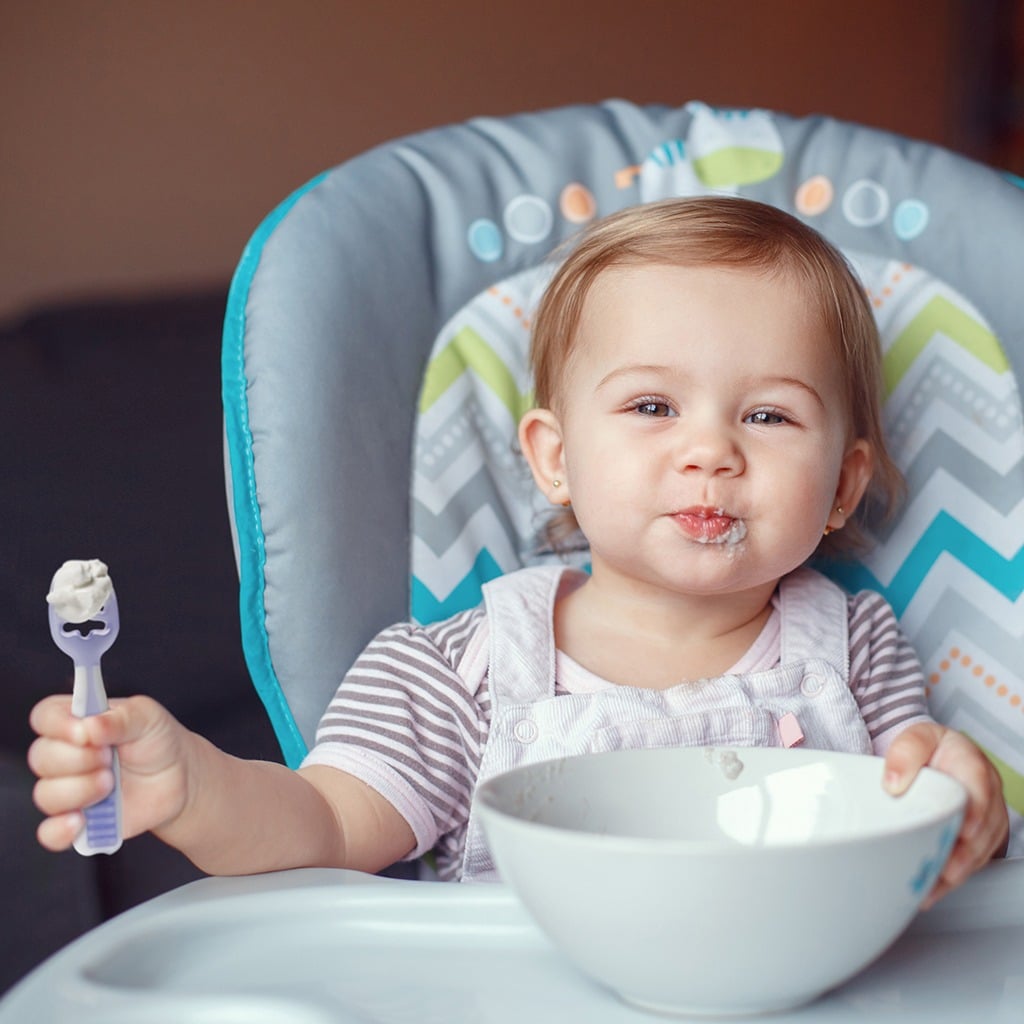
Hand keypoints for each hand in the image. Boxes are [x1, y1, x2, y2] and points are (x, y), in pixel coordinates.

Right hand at [28, 695, 192, 851]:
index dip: (56, 724)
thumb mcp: (147, 717)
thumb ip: (121, 718)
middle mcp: (64, 755)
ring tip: (110, 784)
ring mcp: (68, 789)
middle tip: (109, 758)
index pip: (45, 716)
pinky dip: (60, 830)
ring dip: (79, 790)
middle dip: (77, 759)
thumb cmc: (157, 741)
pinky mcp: (76, 821)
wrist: (179, 778)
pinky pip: (50, 833)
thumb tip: (90, 725)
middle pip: (41, 757)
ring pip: (45, 794)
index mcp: (76, 722)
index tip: (83, 733)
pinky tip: (81, 821)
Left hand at [884, 722, 1008, 906]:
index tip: (962, 833)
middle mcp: (986, 795)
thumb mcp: (915, 738)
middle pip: (982, 830)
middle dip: (963, 855)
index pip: (979, 792)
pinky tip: (931, 889)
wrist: (933, 754)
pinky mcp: (978, 837)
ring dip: (955, 873)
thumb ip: (905, 755)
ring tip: (929, 889)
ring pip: (978, 851)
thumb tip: (893, 783)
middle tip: (941, 872)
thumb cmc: (929, 748)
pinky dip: (951, 877)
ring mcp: (985, 818)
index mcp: (973, 767)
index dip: (973, 815)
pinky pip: (970, 861)